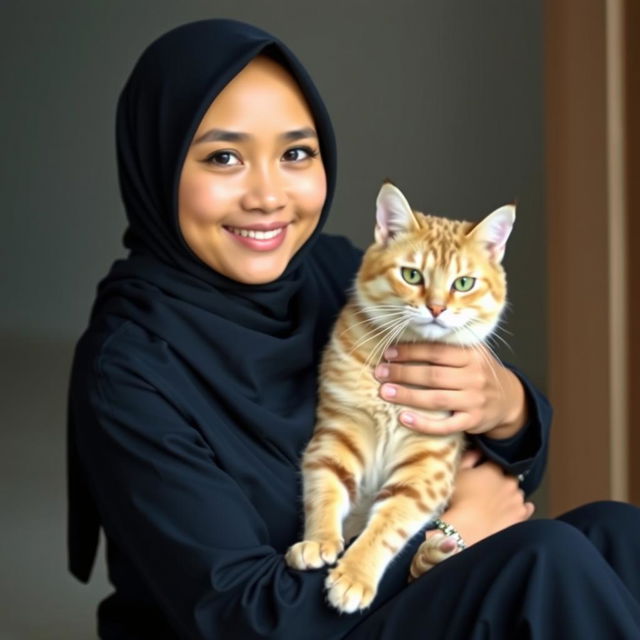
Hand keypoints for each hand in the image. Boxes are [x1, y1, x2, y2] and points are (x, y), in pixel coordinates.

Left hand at [373, 341, 526, 438]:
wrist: (508, 399)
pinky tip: (404, 418)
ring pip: (436, 399)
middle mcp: (475, 376)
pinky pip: (445, 425)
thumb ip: (446, 346)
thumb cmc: (478, 372)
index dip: (410, 351)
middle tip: (380, 372)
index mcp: (472, 355)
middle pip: (432, 375)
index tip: (388, 353)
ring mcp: (474, 400)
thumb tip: (405, 338)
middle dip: (403, 373)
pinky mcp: (473, 421)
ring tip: (384, 392)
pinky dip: (424, 424)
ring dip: (407, 395)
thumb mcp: (471, 353)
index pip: (436, 351)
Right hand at [438, 449, 534, 546]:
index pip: (496, 462)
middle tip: (491, 489)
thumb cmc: (459, 498)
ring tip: (499, 502)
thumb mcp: (458, 473)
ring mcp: (517, 500)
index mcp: (493, 469)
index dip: (489, 467)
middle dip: (503, 481)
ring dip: (511, 495)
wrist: (468, 528)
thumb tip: (478, 449)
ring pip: (517, 493)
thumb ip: (469, 457)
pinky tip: (515, 509)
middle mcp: (509, 482)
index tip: (483, 473)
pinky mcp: (521, 517)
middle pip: (510, 477)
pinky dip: (523, 508)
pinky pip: (527, 508)